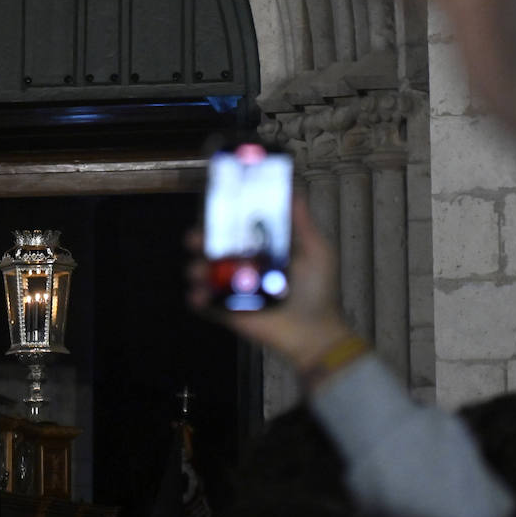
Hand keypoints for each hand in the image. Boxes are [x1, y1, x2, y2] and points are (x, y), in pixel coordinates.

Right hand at [188, 198, 356, 376]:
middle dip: (199, 240)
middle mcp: (244, 264)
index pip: (236, 225)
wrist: (315, 332)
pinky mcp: (227, 311)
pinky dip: (196, 297)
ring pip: (204, 272)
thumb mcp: (317, 250)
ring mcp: (233, 288)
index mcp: (262, 246)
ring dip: (196, 269)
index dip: (221, 215)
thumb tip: (292, 184)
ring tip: (200, 273)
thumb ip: (301, 221)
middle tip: (196, 239)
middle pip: (213, 246)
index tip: (212, 205)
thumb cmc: (319, 289)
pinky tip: (199, 295)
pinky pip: (204, 302)